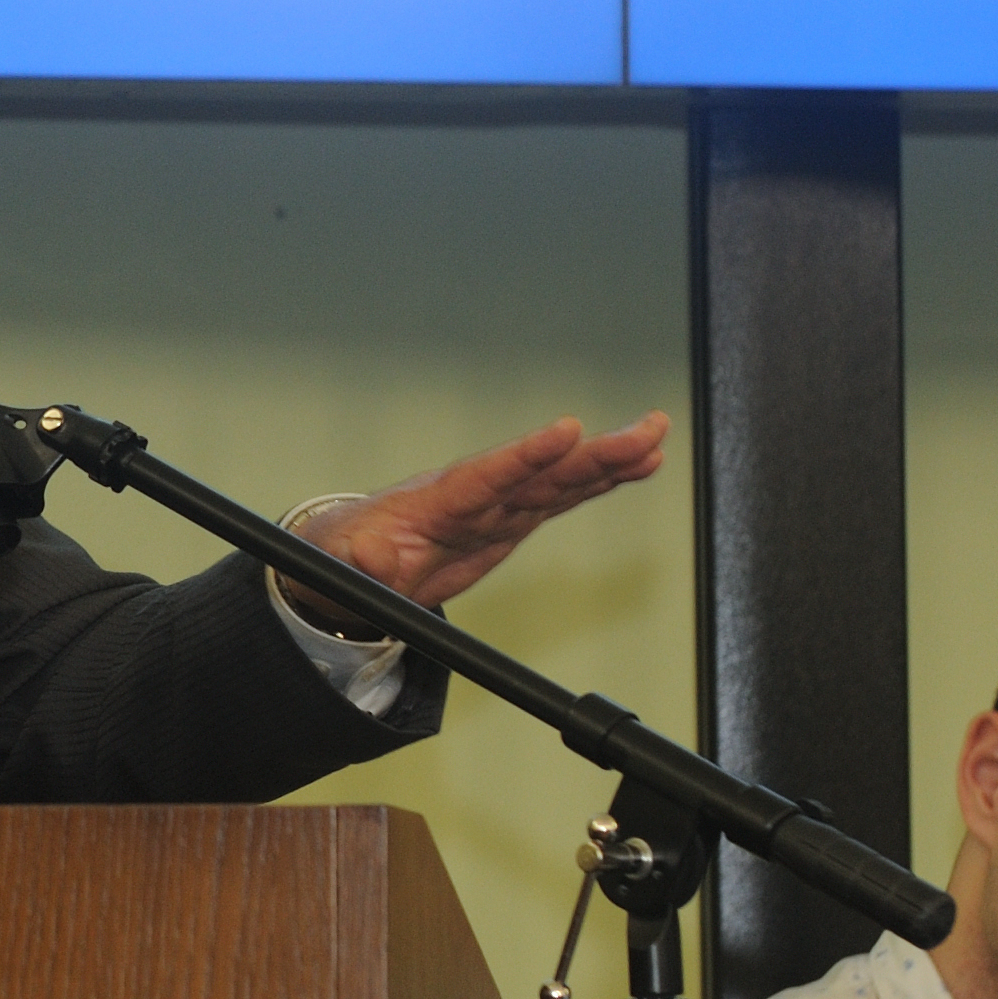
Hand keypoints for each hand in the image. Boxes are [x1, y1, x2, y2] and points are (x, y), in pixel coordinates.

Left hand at [286, 413, 668, 628]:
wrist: (349, 561)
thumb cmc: (344, 558)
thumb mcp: (342, 568)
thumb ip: (362, 565)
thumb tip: (372, 560)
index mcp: (436, 504)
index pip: (487, 476)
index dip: (527, 455)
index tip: (566, 430)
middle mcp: (474, 496)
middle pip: (539, 472)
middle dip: (591, 453)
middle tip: (645, 431)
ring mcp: (496, 507)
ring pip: (559, 479)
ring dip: (607, 462)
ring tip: (655, 438)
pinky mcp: (510, 520)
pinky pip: (561, 497)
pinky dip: (598, 482)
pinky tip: (639, 465)